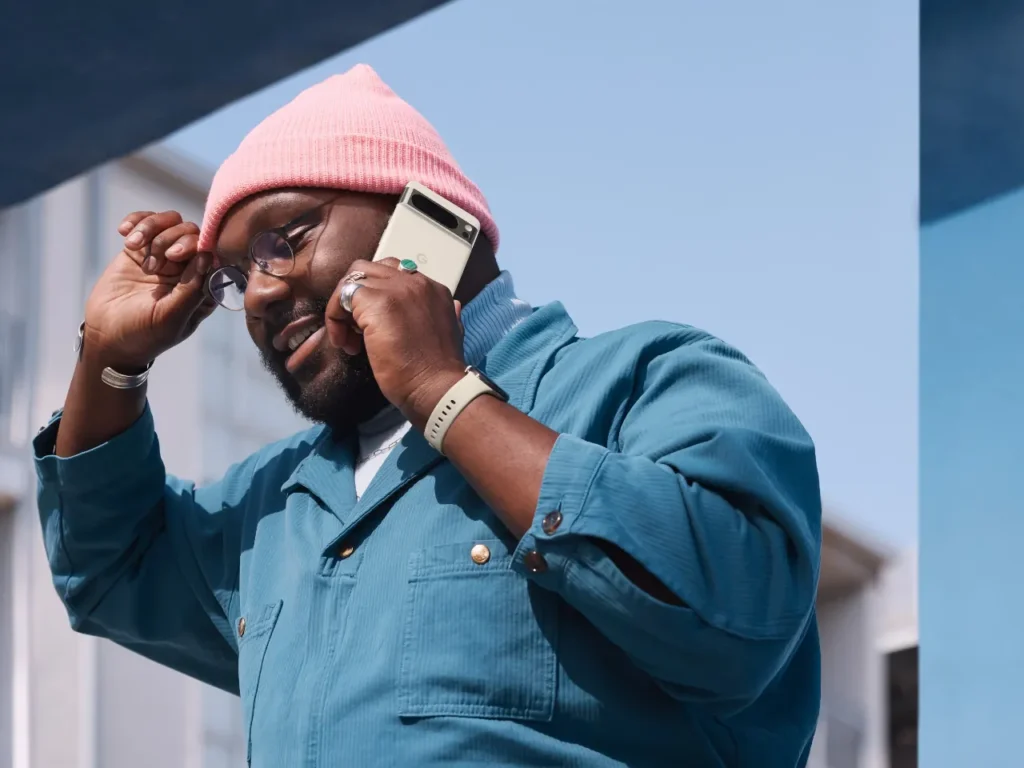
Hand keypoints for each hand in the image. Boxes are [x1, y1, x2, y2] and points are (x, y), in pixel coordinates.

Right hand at [83, 210, 215, 368]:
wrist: (106, 336)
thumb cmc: (143, 334)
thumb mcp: (170, 318)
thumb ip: (192, 289)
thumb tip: (208, 256)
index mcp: (203, 287)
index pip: (211, 253)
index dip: (195, 246)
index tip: (173, 257)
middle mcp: (188, 269)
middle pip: (191, 232)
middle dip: (171, 238)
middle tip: (152, 265)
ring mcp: (164, 257)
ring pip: (170, 222)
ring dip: (151, 228)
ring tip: (134, 246)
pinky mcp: (141, 249)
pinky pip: (146, 222)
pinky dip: (136, 221)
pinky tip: (124, 233)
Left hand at [325, 258, 465, 426]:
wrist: (438, 387)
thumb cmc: (440, 372)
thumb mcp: (452, 335)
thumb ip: (448, 315)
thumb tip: (454, 307)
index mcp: (434, 290)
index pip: (394, 275)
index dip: (377, 296)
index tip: (374, 326)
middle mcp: (417, 283)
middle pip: (370, 271)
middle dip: (356, 296)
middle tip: (355, 328)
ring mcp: (396, 289)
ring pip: (353, 280)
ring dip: (343, 307)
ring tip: (348, 338)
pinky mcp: (377, 302)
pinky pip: (342, 296)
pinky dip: (335, 318)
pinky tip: (345, 342)